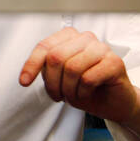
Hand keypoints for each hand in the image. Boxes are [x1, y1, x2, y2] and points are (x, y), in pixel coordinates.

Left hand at [19, 27, 139, 129]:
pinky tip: (86, 94)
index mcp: (70, 37)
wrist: (114, 103)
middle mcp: (86, 38)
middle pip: (56, 57)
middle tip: (58, 95)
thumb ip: (46, 68)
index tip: (24, 82)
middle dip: (52, 82)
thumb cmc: (87, 88)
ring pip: (72, 68)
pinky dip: (82, 92)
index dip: (32, 64)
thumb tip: (27, 73)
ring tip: (73, 95)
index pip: (45, 46)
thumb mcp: (59, 78)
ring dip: (68, 89)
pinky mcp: (114, 62)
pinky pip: (88, 78)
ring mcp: (102, 48)